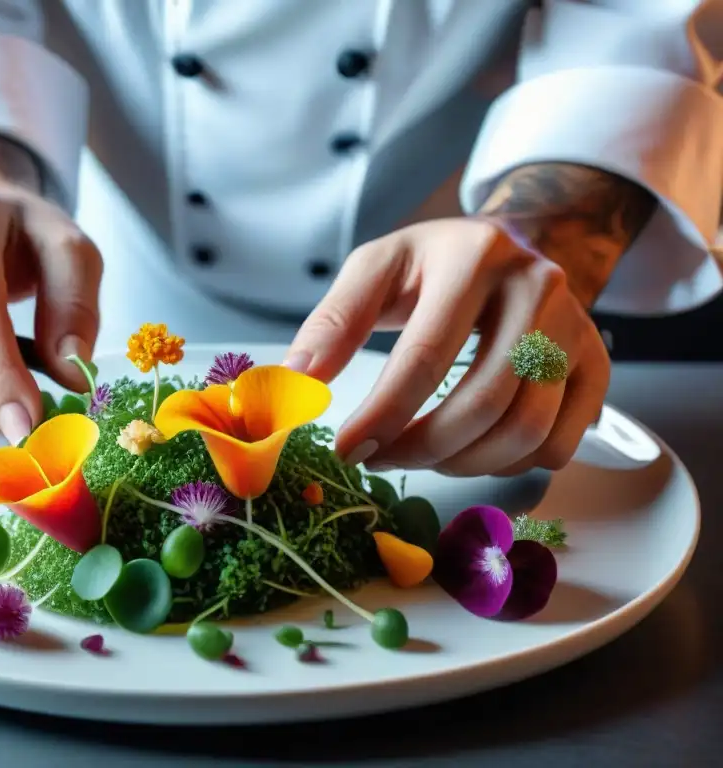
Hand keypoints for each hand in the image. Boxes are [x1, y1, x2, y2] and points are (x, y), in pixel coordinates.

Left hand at [285, 216, 609, 475]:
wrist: (513, 245)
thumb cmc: (433, 264)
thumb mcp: (375, 268)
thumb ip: (333, 321)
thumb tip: (296, 382)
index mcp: (475, 257)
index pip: (425, 356)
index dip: (383, 416)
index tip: (349, 450)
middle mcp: (538, 288)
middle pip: (484, 403)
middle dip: (423, 449)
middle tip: (380, 460)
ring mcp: (577, 328)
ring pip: (527, 431)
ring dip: (464, 464)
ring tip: (422, 456)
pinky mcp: (597, 364)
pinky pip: (560, 442)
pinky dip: (512, 464)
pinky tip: (473, 449)